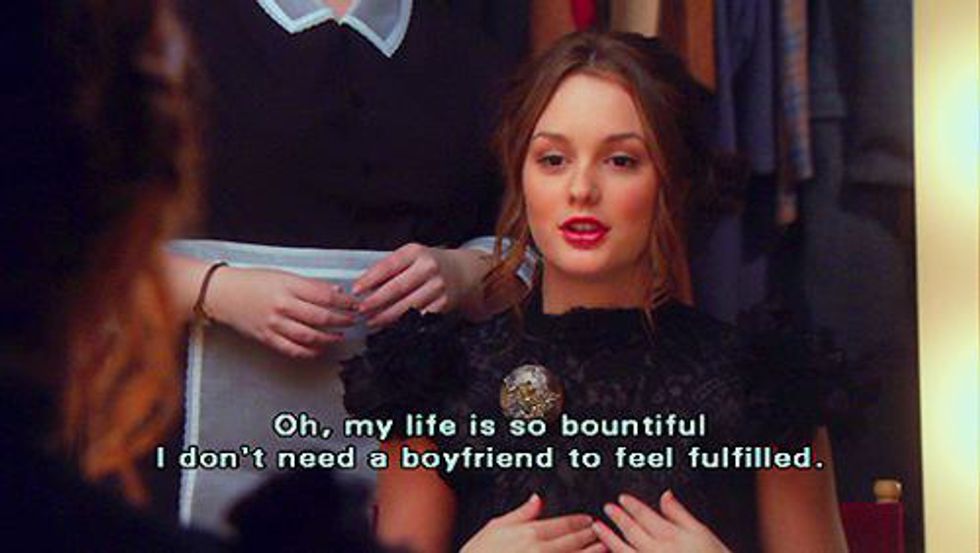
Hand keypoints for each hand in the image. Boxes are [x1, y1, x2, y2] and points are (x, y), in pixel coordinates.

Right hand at [207, 266, 357, 358]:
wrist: (222, 293)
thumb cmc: (251, 282)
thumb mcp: (283, 275)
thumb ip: (310, 285)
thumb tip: (335, 291)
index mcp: (288, 286)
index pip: (325, 296)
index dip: (344, 302)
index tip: (354, 304)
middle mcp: (282, 306)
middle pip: (321, 317)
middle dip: (341, 320)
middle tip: (351, 320)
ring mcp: (274, 324)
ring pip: (309, 336)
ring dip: (329, 338)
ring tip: (338, 336)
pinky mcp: (267, 338)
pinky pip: (293, 349)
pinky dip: (309, 351)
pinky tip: (319, 349)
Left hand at [353, 243, 487, 327]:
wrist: (462, 272)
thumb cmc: (429, 264)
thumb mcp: (411, 257)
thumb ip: (390, 268)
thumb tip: (364, 285)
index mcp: (416, 252)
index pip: (388, 266)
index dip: (369, 279)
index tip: (355, 290)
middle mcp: (428, 268)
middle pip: (397, 288)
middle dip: (375, 301)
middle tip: (361, 310)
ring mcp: (437, 287)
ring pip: (407, 305)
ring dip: (386, 316)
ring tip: (372, 321)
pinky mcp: (443, 304)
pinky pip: (419, 316)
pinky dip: (403, 323)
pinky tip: (391, 326)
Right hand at [462, 494, 604, 552]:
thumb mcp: (494, 528)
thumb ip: (521, 514)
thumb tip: (537, 499)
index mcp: (530, 533)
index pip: (565, 524)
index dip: (581, 522)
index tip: (590, 521)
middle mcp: (542, 551)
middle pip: (576, 541)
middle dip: (592, 535)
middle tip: (602, 532)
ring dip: (595, 552)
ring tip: (605, 548)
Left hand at [594, 491, 730, 552]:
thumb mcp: (702, 533)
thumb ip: (680, 513)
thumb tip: (665, 494)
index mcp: (672, 536)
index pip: (645, 516)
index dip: (631, 505)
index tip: (621, 498)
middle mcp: (657, 551)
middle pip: (631, 531)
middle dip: (617, 518)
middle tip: (606, 508)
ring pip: (624, 550)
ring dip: (608, 538)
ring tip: (597, 527)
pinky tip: (609, 551)